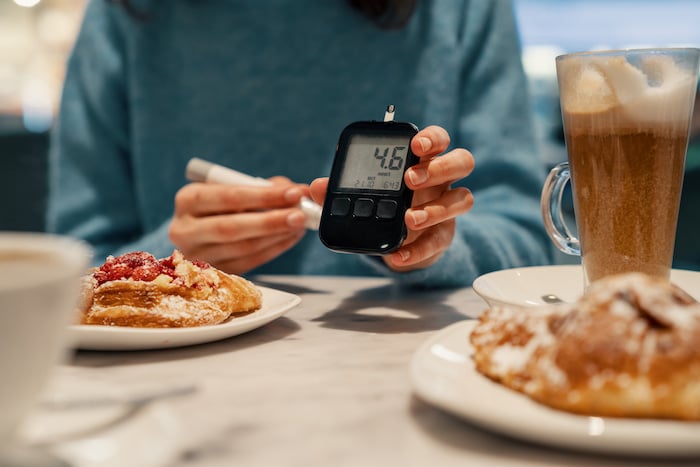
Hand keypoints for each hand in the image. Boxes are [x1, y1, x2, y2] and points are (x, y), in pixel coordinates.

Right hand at [169, 177, 309, 273]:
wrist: (198, 231)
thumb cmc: (219, 204)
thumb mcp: (230, 187)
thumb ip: (261, 186)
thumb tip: (296, 192)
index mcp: (188, 200)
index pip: (228, 197)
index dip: (264, 196)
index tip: (294, 193)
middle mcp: (185, 230)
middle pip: (231, 228)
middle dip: (271, 221)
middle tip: (300, 215)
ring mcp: (197, 256)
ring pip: (243, 248)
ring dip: (277, 236)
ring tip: (300, 225)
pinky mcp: (213, 273)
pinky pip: (249, 262)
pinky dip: (274, 249)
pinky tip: (290, 237)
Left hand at [310, 125, 473, 271]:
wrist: (396, 239)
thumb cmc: (383, 204)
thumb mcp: (360, 194)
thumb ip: (339, 188)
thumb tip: (317, 186)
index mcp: (422, 159)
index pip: (437, 139)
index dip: (432, 138)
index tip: (415, 145)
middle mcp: (442, 179)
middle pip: (461, 162)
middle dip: (439, 168)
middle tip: (410, 179)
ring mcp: (447, 207)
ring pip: (463, 199)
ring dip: (436, 209)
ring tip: (409, 219)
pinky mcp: (444, 235)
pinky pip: (440, 240)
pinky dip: (418, 250)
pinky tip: (398, 255)